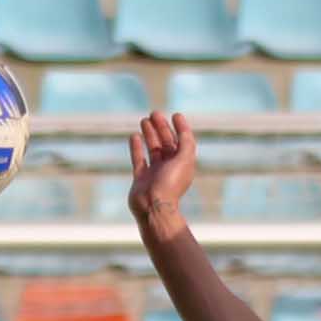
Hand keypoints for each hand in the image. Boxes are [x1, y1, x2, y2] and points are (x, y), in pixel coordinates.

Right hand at [128, 112, 199, 226]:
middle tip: (155, 113)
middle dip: (162, 127)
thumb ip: (186, 143)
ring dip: (150, 134)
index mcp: (183, 164)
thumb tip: (183, 129)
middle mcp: (170, 167)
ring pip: (153, 149)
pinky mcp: (140, 178)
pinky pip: (138, 159)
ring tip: (144, 120)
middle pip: (167, 142)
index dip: (181, 127)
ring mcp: (155, 173)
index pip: (183, 141)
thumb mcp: (184, 160)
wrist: (153, 207)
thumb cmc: (171, 184)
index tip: (175, 115)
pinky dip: (136, 147)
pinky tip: (134, 135)